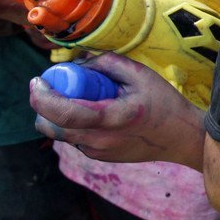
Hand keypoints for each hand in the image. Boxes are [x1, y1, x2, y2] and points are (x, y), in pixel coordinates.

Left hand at [29, 59, 205, 169]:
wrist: (180, 137)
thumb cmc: (164, 104)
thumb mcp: (140, 74)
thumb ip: (108, 63)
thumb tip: (80, 62)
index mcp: (110, 117)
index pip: (63, 112)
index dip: (42, 96)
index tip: (38, 81)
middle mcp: (99, 140)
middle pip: (50, 125)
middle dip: (44, 105)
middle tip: (57, 87)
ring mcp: (97, 151)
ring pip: (61, 132)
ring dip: (61, 114)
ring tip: (87, 100)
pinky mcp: (98, 157)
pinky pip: (75, 138)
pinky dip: (77, 124)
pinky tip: (100, 114)